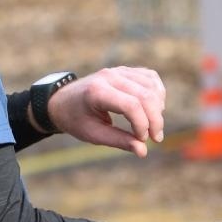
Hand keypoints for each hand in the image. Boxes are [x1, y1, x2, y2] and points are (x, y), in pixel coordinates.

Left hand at [45, 66, 165, 156]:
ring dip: (158, 107)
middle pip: (145, 96)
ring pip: (151, 86)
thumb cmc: (76, 120)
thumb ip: (119, 141)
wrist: (62, 101)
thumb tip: (143, 151)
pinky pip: (150, 77)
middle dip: (155, 120)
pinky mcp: (125, 70)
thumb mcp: (93, 134)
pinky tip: (155, 108)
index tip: (142, 140)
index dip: (143, 125)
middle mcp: (110, 76)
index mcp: (97, 92)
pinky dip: (157, 93)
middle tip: (155, 138)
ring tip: (153, 125)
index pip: (131, 105)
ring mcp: (118, 70)